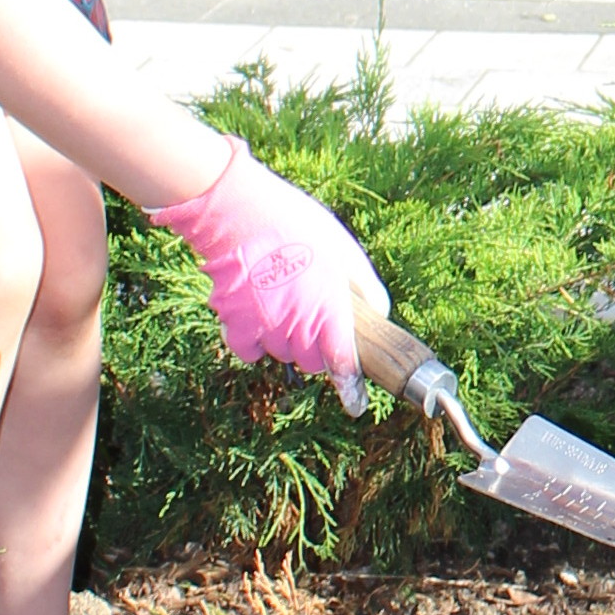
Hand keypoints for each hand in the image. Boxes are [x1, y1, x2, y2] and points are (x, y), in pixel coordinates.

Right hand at [152, 139, 387, 411]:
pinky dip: (254, 342)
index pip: (342, 364)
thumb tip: (381, 314)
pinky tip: (257, 317)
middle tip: (312, 318)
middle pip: (311, 362)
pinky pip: (249, 350)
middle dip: (316, 348)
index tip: (354, 404)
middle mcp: (297, 324)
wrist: (238, 209)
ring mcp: (264, 327)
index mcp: (329, 308)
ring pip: (282, 355)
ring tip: (283, 304)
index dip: (350, 388)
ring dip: (286, 341)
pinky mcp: (234, 322)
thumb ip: (366, 286)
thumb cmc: (295, 223)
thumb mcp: (344, 248)